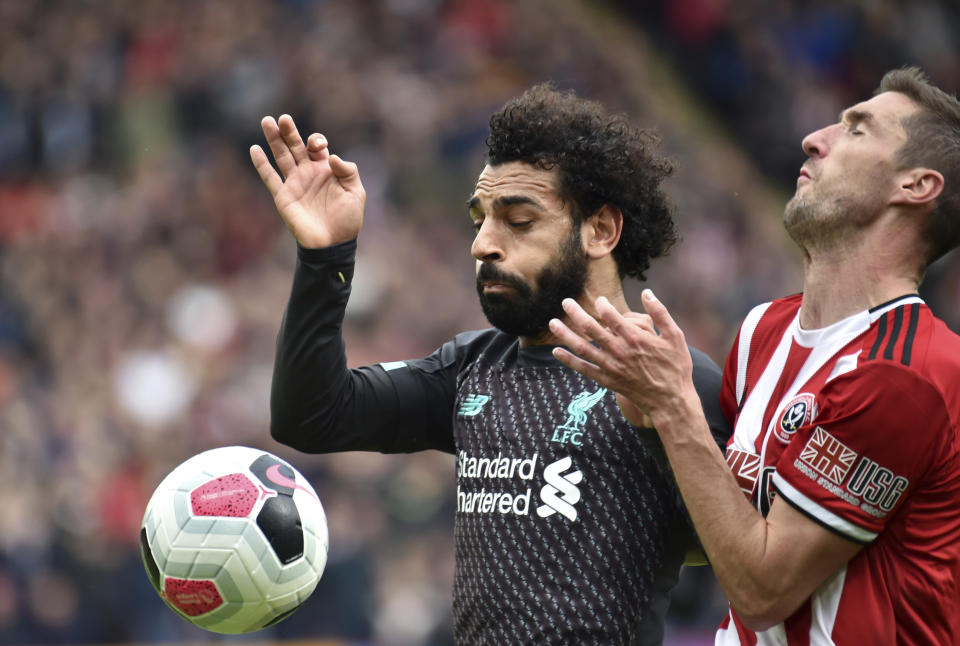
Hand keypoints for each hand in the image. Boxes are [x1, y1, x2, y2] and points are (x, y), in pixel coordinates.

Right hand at [250, 114, 364, 247]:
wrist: (333, 244)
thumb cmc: (347, 219)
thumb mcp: (356, 192)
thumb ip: (348, 171)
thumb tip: (332, 156)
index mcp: (325, 169)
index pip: (316, 147)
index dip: (316, 141)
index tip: (318, 146)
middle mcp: (308, 173)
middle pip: (296, 146)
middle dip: (290, 131)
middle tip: (283, 118)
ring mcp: (294, 184)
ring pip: (282, 156)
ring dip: (274, 139)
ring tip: (267, 121)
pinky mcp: (283, 197)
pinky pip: (270, 178)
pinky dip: (261, 164)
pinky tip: (254, 149)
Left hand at [549, 290, 693, 425]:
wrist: (670, 401)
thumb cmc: (675, 367)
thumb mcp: (675, 336)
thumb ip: (660, 313)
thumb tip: (647, 293)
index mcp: (635, 338)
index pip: (611, 316)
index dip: (602, 305)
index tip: (598, 300)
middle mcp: (619, 350)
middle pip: (591, 328)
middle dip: (576, 313)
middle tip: (565, 302)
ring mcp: (611, 366)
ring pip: (583, 347)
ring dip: (566, 334)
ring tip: (552, 323)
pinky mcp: (607, 380)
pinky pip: (584, 369)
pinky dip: (569, 360)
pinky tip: (556, 351)